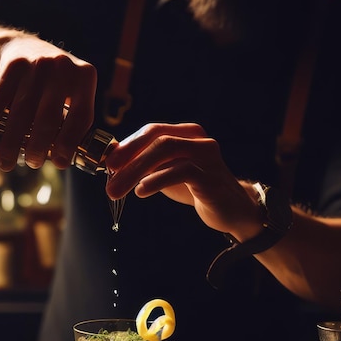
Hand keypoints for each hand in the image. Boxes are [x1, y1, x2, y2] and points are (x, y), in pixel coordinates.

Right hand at [0, 35, 96, 170]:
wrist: (24, 47)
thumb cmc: (54, 83)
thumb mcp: (73, 92)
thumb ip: (76, 120)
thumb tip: (67, 160)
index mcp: (85, 78)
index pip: (81, 116)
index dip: (69, 143)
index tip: (59, 164)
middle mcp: (63, 67)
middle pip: (49, 117)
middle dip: (38, 147)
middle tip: (32, 164)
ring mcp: (37, 64)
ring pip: (22, 111)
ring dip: (11, 142)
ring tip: (6, 163)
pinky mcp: (12, 64)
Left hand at [104, 122, 260, 237]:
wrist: (232, 210)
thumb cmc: (196, 189)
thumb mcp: (167, 172)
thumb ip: (146, 165)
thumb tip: (111, 162)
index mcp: (186, 133)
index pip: (152, 130)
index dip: (128, 145)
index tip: (108, 163)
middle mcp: (198, 138)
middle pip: (157, 138)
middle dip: (128, 157)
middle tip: (109, 176)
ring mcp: (206, 155)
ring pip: (166, 150)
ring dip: (136, 170)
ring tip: (117, 189)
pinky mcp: (211, 175)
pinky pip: (180, 171)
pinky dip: (157, 180)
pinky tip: (142, 191)